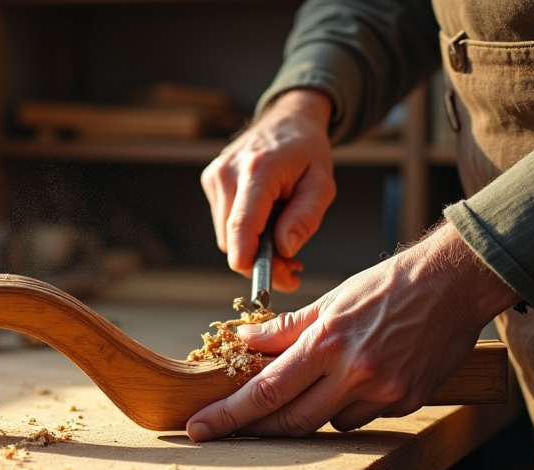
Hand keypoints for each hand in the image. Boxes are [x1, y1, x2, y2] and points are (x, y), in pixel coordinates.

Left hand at [186, 224, 520, 440]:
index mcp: (327, 342)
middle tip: (225, 431)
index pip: (266, 389)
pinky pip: (362, 419)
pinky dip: (348, 407)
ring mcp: (383, 391)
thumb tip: (245, 342)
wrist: (454, 283)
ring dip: (309, 413)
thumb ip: (286, 328)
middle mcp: (353, 371)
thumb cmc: (388, 285)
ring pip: (326, 424)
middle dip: (254, 429)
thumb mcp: (330, 299)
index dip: (229, 414)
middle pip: (290, 420)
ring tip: (315, 384)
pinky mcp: (407, 402)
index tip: (200, 427)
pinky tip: (357, 381)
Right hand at [201, 89, 335, 290]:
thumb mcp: (322, 185)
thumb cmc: (307, 152)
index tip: (261, 285)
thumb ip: (305, 218)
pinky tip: (266, 222)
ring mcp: (215, 176)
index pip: (243, 224)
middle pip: (233, 238)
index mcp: (259, 169)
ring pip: (227, 235)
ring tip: (282, 240)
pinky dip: (245, 232)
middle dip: (260, 260)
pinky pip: (224, 223)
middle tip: (293, 268)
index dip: (247, 259)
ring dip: (252, 248)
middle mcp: (229, 172)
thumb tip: (285, 250)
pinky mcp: (210, 180)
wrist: (287, 119)